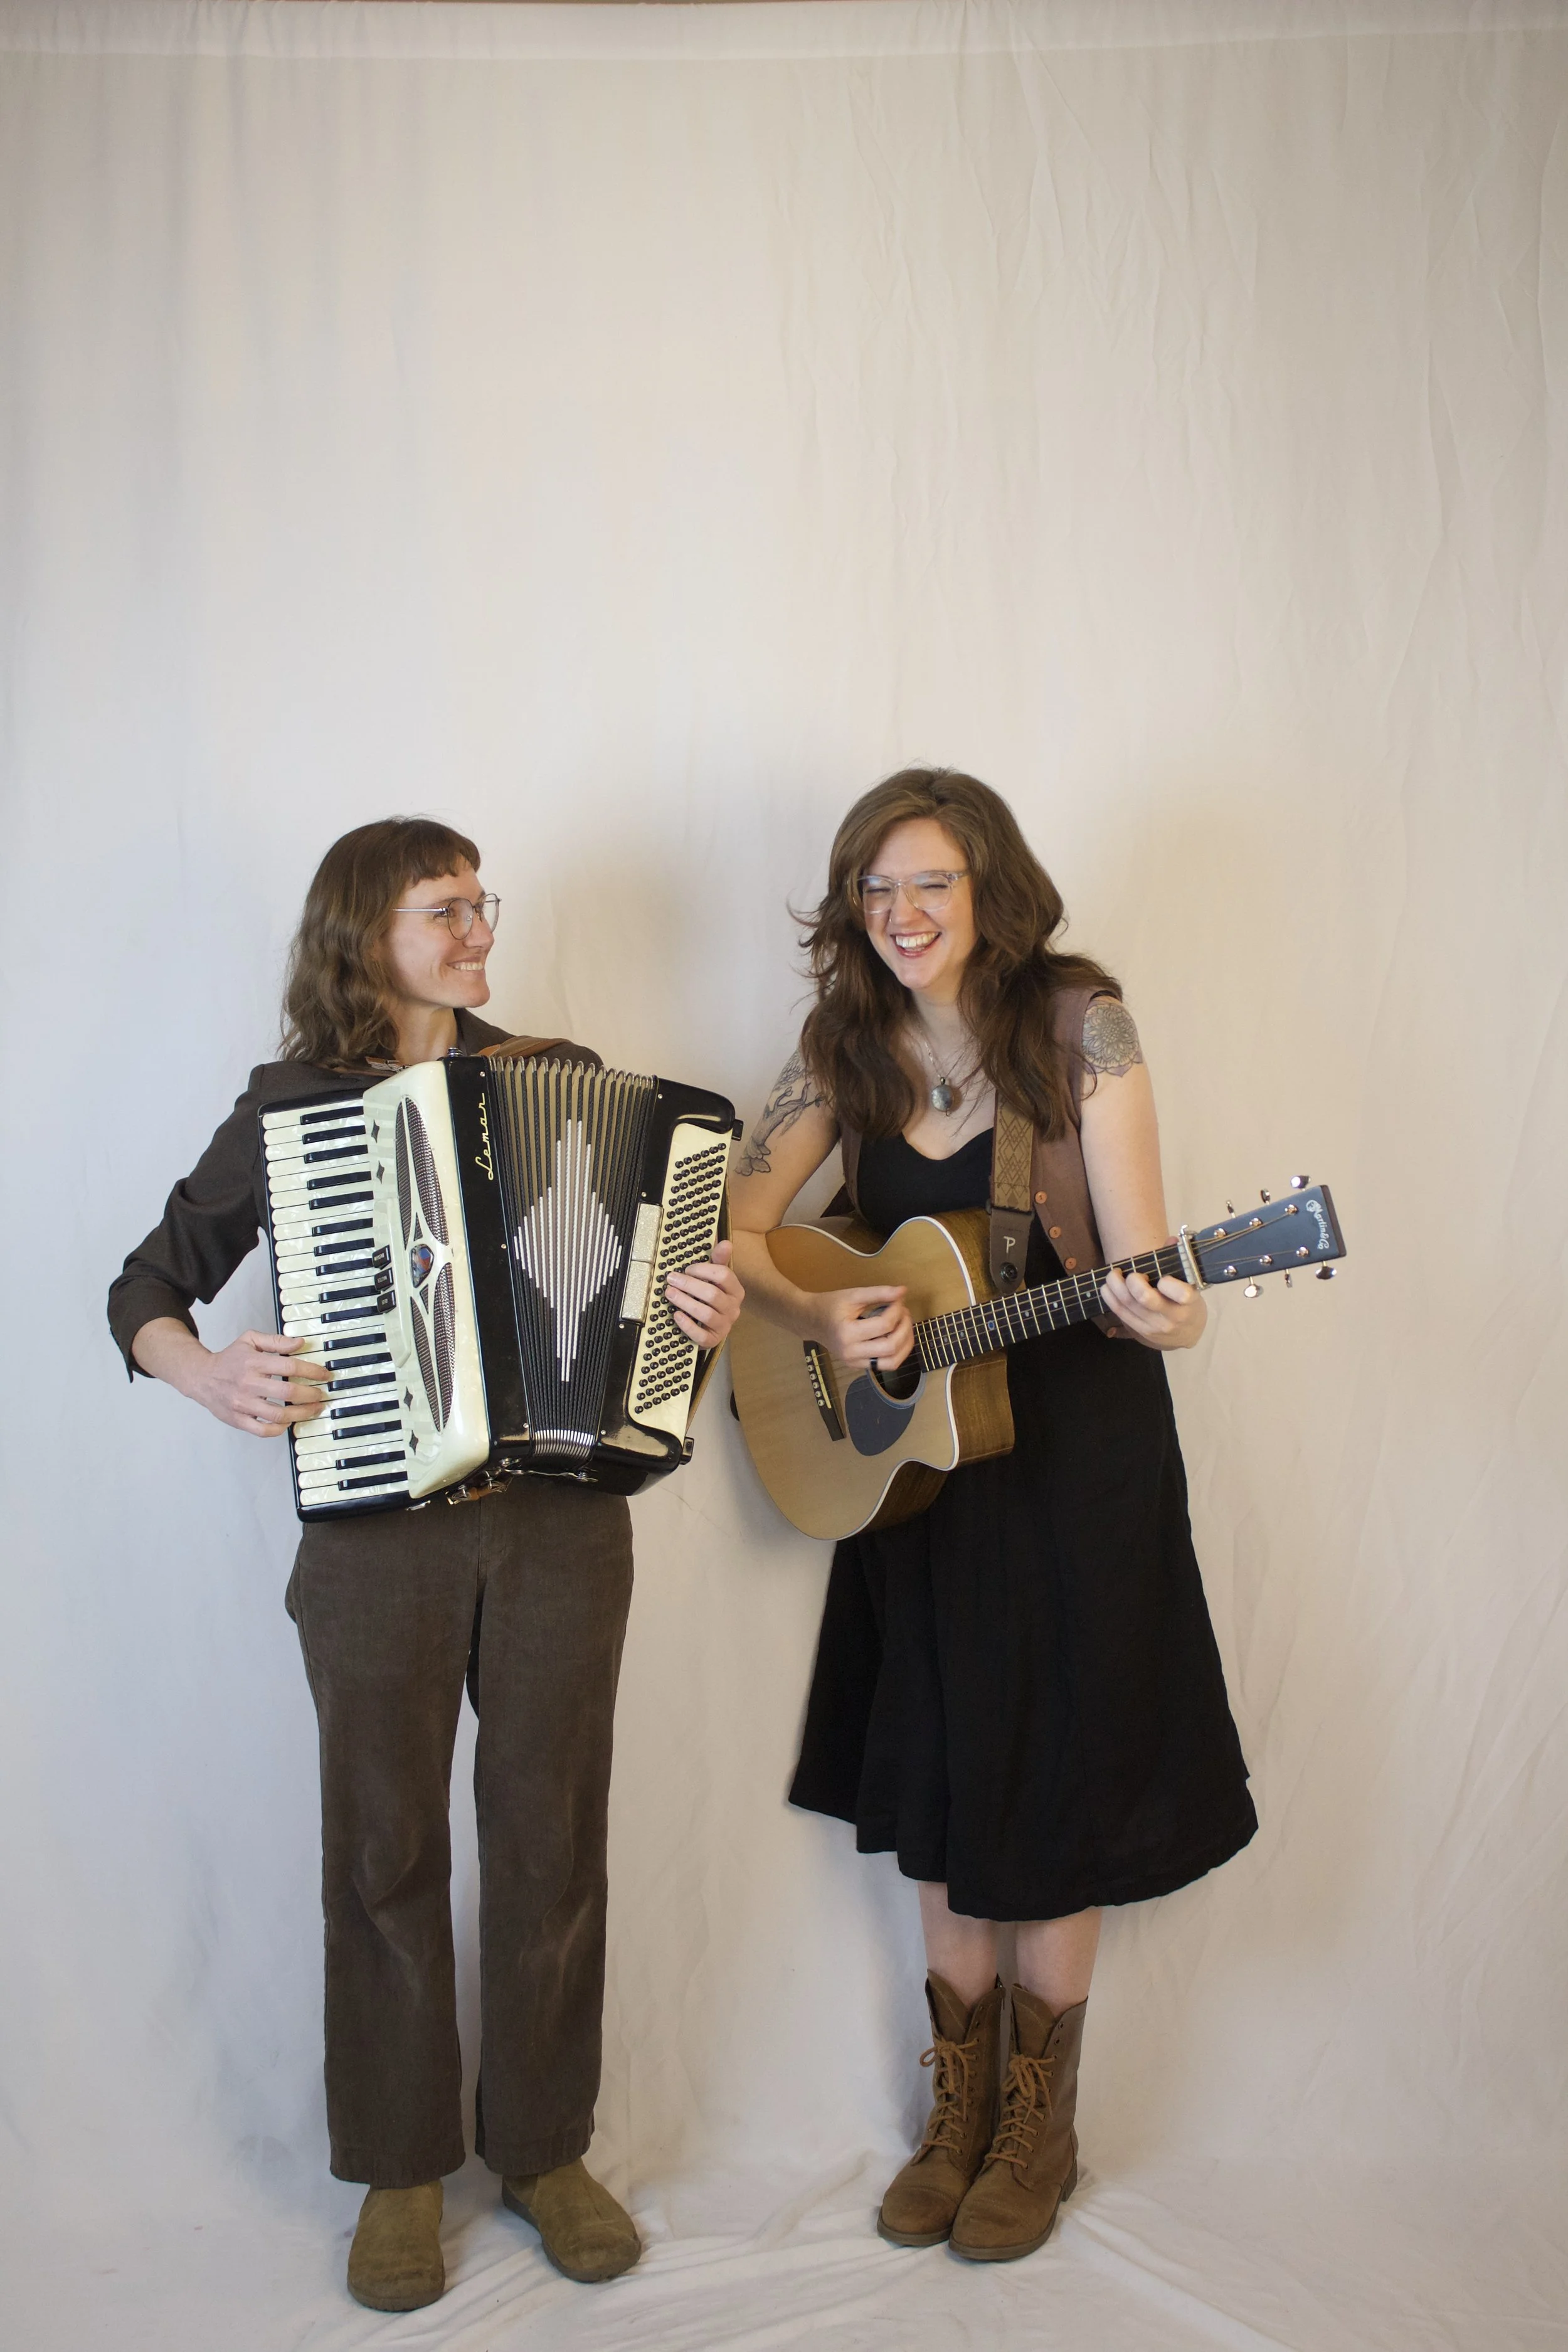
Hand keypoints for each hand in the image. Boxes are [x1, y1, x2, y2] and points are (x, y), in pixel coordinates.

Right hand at [185, 1329, 331, 1435]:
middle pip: (287, 1392)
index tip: (324, 1375)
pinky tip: (288, 1421)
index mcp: (254, 1362)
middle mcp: (248, 1383)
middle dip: (311, 1394)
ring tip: (313, 1409)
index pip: (290, 1366)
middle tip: (321, 1394)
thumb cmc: (229, 1359)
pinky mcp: (237, 1419)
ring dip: (301, 1413)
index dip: (312, 1371)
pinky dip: (279, 1429)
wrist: (201, 1377)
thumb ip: (276, 1340)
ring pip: (278, 1414)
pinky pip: (262, 1430)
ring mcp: (242, 1403)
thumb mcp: (250, 1340)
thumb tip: (300, 1343)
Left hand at [665, 1238, 744, 1348]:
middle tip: (671, 1279)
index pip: (724, 1275)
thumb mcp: (714, 1278)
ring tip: (669, 1294)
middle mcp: (733, 1308)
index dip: (703, 1269)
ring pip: (706, 1314)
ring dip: (685, 1302)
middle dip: (688, 1285)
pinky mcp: (713, 1340)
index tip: (687, 1268)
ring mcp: (724, 1326)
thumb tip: (726, 1242)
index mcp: (736, 1290)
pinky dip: (687, 1325)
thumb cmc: (710, 1296)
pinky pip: (701, 1335)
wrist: (710, 1326)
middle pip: (712, 1294)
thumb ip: (718, 1260)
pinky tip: (676, 1315)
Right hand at [814, 1284, 913, 1370]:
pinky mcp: (858, 1366)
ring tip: (905, 1327)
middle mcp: (851, 1352)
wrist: (810, 1321)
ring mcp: (854, 1362)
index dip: (897, 1310)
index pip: (884, 1325)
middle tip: (904, 1313)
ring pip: (892, 1362)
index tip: (898, 1299)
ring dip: (905, 1344)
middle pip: (891, 1347)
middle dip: (905, 1328)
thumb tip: (903, 1290)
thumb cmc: (830, 1305)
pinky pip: (885, 1365)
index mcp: (847, 1333)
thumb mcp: (853, 1295)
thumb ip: (879, 1293)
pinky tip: (897, 1337)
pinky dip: (897, 1352)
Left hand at [1100, 1267, 1206, 1349]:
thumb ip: (1179, 1261)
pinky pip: (1120, 1313)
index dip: (1168, 1283)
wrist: (1187, 1334)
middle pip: (1145, 1298)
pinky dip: (1110, 1297)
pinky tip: (1107, 1287)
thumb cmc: (1187, 1303)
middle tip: (1131, 1273)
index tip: (1163, 1278)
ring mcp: (1154, 1326)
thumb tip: (1171, 1240)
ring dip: (1115, 1285)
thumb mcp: (1190, 1284)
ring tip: (1113, 1275)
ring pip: (1127, 1304)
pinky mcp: (1140, 1331)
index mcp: (1189, 1303)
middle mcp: (1171, 1317)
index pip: (1181, 1294)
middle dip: (1133, 1280)